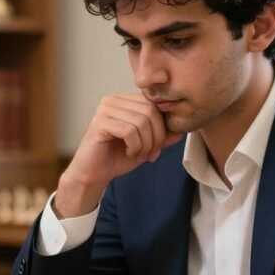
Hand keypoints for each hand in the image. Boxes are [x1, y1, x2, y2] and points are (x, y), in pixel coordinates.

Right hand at [55, 95, 182, 217]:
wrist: (93, 174)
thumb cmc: (117, 157)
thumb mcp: (146, 146)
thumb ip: (162, 137)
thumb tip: (181, 130)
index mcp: (125, 100)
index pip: (154, 105)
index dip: (162, 127)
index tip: (158, 148)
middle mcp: (113, 100)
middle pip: (150, 111)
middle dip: (156, 137)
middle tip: (150, 154)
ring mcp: (105, 110)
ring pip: (141, 122)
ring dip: (146, 144)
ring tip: (139, 155)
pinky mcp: (99, 123)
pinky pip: (129, 131)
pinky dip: (135, 146)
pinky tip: (129, 153)